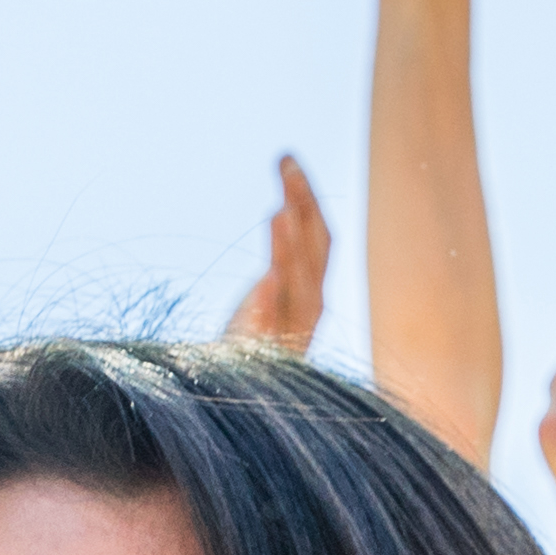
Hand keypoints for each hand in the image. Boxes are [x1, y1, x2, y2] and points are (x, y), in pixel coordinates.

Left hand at [221, 156, 331, 352]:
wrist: (237, 394)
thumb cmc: (252, 341)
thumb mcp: (270, 295)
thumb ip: (284, 262)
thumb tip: (287, 209)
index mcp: (312, 289)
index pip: (318, 235)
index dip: (307, 197)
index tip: (287, 159)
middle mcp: (308, 307)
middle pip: (315, 249)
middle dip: (303, 205)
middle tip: (286, 164)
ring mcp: (289, 330)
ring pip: (298, 284)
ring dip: (290, 248)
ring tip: (278, 212)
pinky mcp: (265, 352)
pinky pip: (272, 328)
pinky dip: (271, 304)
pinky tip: (265, 280)